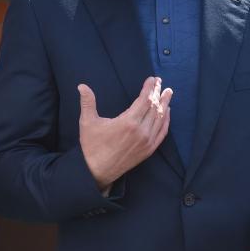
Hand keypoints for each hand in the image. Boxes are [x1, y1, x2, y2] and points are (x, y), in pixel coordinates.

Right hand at [78, 76, 172, 190]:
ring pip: (160, 119)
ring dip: (165, 104)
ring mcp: (147, 142)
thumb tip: (81, 85)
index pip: (144, 100)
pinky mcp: (148, 150)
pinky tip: (167, 112)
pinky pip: (162, 132)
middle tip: (160, 82)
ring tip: (168, 93)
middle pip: (154, 107)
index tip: (152, 79)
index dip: (149, 88)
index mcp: (128, 122)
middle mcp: (141, 131)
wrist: (97, 171)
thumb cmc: (91, 146)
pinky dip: (166, 121)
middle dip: (158, 93)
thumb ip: (87, 102)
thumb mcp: (87, 122)